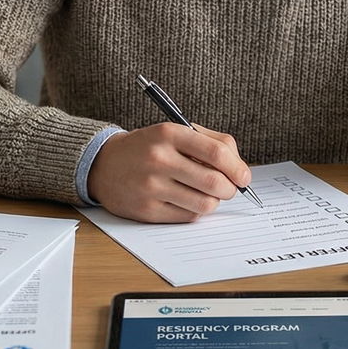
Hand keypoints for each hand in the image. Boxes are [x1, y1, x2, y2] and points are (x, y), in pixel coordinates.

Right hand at [87, 122, 251, 222]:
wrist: (104, 165)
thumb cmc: (149, 147)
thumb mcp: (175, 131)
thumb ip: (211, 142)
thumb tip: (240, 168)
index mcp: (170, 134)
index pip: (217, 153)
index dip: (238, 168)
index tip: (244, 177)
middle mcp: (159, 159)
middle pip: (214, 182)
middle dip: (230, 189)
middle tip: (230, 189)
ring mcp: (151, 186)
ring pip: (204, 204)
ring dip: (213, 202)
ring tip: (206, 194)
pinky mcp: (146, 210)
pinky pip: (187, 217)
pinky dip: (194, 211)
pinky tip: (186, 200)